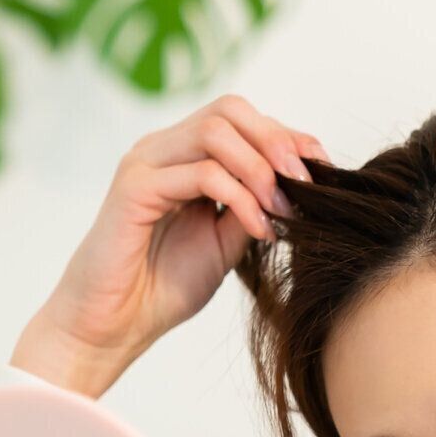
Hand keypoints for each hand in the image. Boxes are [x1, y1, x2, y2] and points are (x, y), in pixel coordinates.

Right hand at [18, 94, 328, 395]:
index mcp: (180, 157)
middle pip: (229, 110)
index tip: (322, 170)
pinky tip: (258, 229)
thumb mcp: (225, 241)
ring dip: (261, 168)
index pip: (240, 119)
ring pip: (215, 132)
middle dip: (276, 141)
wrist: (113, 326)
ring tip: (282, 210)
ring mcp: (144, 164)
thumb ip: (252, 205)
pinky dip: (240, 198)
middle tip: (305, 184)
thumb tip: (296, 181)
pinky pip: (201, 174)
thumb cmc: (161, 287)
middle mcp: (160, 150)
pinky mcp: (134, 188)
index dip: (286, 136)